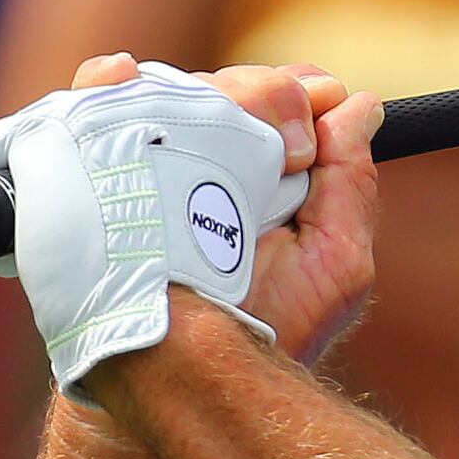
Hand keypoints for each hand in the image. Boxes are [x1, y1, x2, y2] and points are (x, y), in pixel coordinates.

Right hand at [0, 56, 324, 399]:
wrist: (177, 377)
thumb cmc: (263, 329)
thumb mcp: (334, 263)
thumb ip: (353, 185)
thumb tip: (361, 106)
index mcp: (269, 175)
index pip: (283, 99)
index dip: (298, 93)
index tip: (316, 110)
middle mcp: (211, 161)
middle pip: (230, 85)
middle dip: (257, 93)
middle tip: (280, 147)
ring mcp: (153, 162)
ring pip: (172, 85)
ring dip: (195, 91)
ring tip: (210, 127)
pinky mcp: (99, 167)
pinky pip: (97, 102)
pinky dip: (109, 82)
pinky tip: (122, 81)